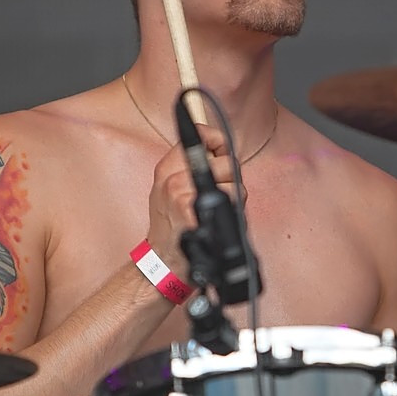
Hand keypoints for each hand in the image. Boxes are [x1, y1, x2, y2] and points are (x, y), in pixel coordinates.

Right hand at [146, 122, 240, 270]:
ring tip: (215, 210)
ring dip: (233, 196)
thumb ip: (190, 167)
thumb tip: (219, 149)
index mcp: (167, 167)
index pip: (200, 135)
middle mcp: (173, 177)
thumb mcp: (169, 189)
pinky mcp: (194, 210)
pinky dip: (232, 212)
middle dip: (231, 176)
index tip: (221, 150)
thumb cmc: (172, 227)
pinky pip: (231, 200)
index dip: (219, 140)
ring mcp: (182, 193)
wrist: (163, 260)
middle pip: (226, 161)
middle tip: (218, 192)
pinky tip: (216, 221)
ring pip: (233, 181)